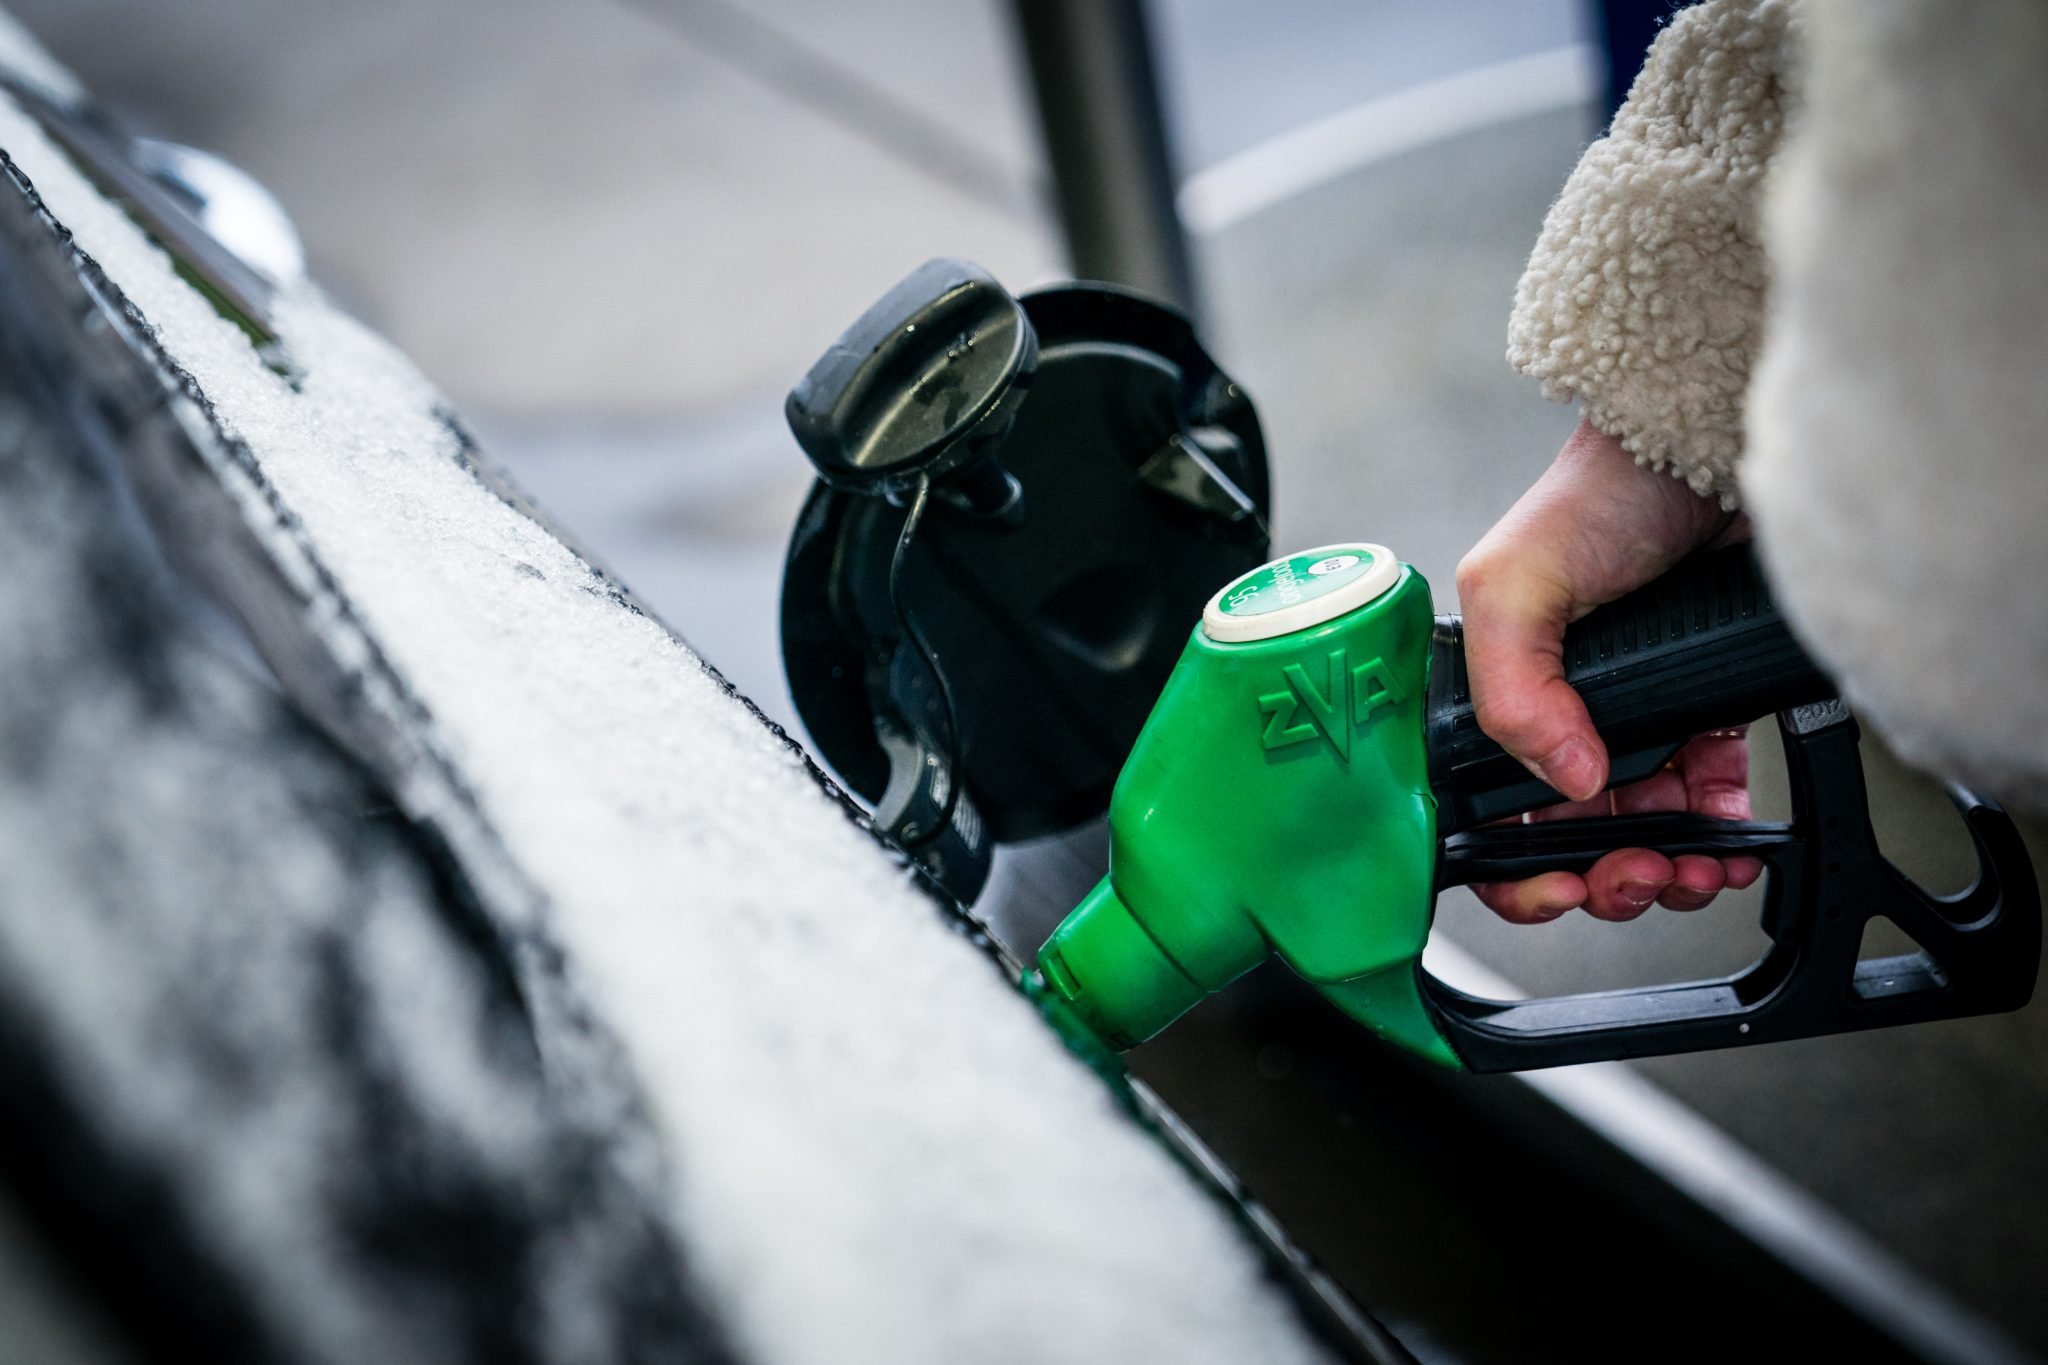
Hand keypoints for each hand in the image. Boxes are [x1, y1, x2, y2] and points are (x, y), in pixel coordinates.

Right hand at [1455, 417, 1761, 922]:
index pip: (1485, 811)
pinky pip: (1703, 798)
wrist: (1708, 451)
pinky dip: (1716, 831)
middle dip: (1604, 875)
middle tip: (1637, 876)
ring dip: (1666, 866)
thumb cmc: (1600, 497)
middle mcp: (1559, 713)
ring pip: (1639, 831)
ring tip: (1694, 866)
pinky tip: (1727, 835)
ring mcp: (1632, 716)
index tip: (1559, 883)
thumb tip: (1570, 780)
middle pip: (1568, 837)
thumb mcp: (1512, 586)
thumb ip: (1513, 691)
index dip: (1517, 867)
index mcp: (1496, 694)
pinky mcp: (1701, 711)